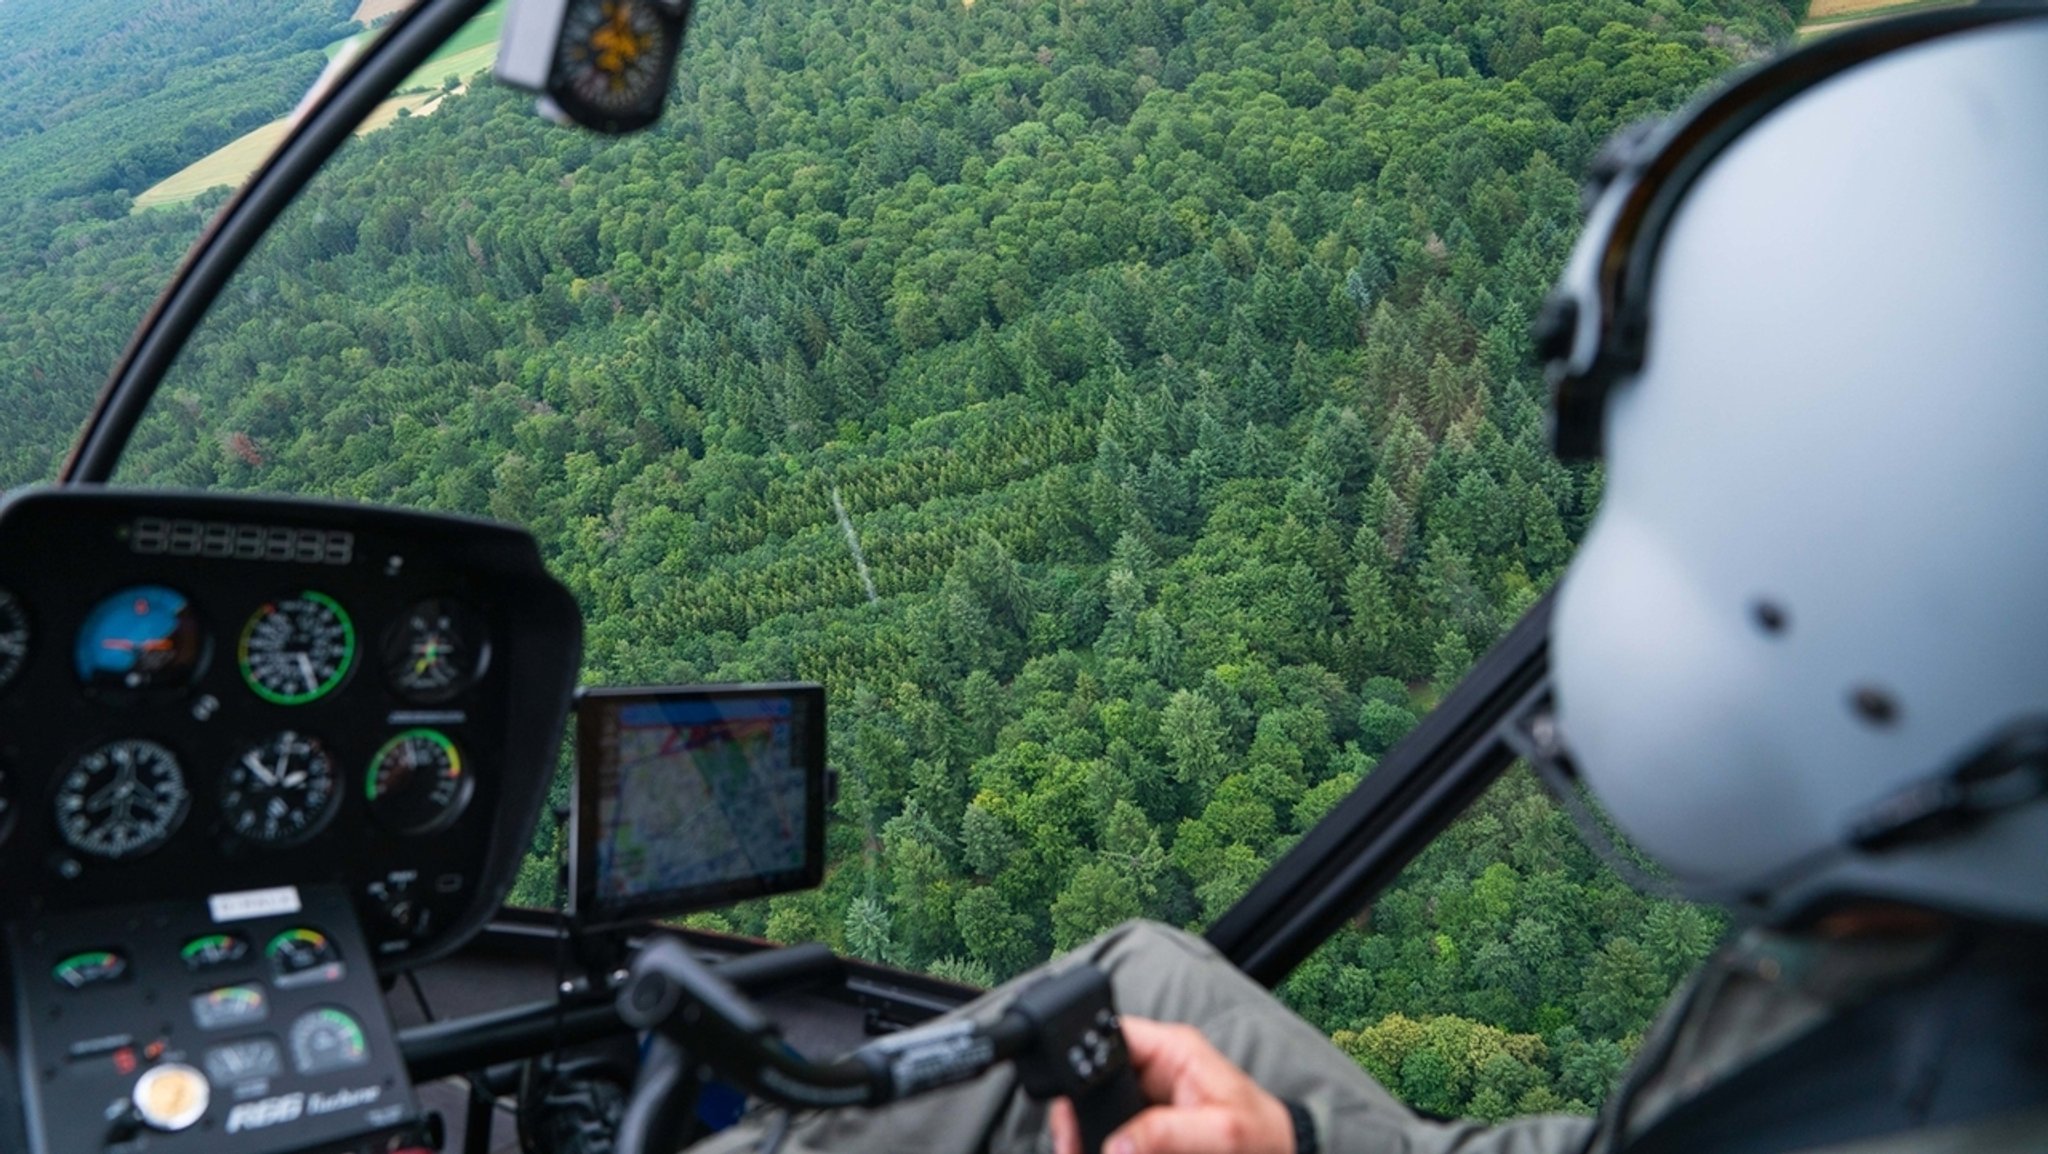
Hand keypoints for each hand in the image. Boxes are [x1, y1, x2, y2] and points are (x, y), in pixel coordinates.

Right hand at [1048, 1018, 1295, 1153]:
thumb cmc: (1264, 1138)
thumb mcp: (1221, 1133)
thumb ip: (1166, 1133)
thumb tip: (1114, 1144)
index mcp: (1173, 1049)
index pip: (1112, 1033)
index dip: (1081, 1058)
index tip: (1068, 1100)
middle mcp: (1156, 1067)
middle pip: (1095, 1074)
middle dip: (1077, 1108)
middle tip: (1070, 1143)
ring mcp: (1150, 1096)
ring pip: (1098, 1105)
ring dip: (1086, 1129)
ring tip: (1077, 1150)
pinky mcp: (1150, 1124)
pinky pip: (1113, 1128)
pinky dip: (1101, 1142)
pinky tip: (1092, 1150)